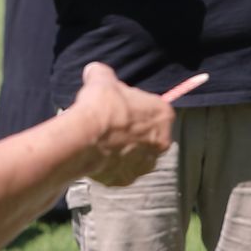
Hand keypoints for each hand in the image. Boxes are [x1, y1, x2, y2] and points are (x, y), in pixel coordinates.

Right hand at [74, 63, 207, 185]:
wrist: (85, 137)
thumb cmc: (102, 105)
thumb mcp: (102, 79)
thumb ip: (103, 73)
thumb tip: (94, 70)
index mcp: (164, 116)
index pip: (155, 109)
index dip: (136, 106)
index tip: (121, 106)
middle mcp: (160, 144)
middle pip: (148, 135)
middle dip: (133, 131)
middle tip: (111, 124)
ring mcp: (143, 165)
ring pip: (135, 155)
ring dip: (122, 149)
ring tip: (101, 140)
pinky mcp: (125, 180)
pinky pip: (119, 170)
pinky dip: (109, 165)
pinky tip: (96, 155)